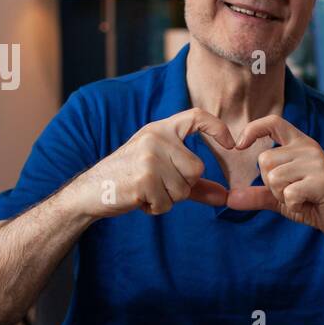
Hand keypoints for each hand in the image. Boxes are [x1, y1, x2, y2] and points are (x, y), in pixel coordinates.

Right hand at [67, 108, 232, 218]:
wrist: (91, 191)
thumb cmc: (129, 179)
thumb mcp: (162, 172)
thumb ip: (196, 184)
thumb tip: (226, 197)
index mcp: (161, 130)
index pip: (196, 116)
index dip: (218, 127)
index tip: (232, 144)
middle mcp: (156, 138)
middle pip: (197, 169)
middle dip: (183, 187)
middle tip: (157, 185)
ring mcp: (149, 157)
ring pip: (184, 189)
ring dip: (167, 199)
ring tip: (146, 190)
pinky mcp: (144, 179)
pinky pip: (167, 203)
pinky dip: (156, 208)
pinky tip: (139, 199)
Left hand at [228, 114, 323, 244]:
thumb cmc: (314, 205)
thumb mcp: (281, 198)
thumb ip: (257, 195)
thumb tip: (229, 199)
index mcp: (300, 144)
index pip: (274, 122)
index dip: (253, 129)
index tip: (239, 145)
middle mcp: (309, 148)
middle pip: (265, 160)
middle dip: (270, 184)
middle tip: (292, 192)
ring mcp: (317, 163)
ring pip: (274, 177)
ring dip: (282, 196)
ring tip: (302, 198)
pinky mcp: (322, 181)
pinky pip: (289, 193)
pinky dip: (294, 205)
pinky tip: (308, 205)